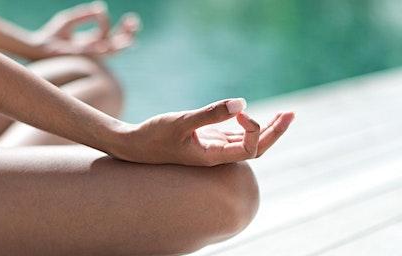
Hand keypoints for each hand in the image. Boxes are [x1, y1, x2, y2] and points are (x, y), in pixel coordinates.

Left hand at [28, 1, 139, 59]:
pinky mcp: (84, 55)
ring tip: (131, 29)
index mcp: (93, 42)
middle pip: (118, 45)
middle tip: (134, 22)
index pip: (111, 35)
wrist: (39, 47)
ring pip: (113, 50)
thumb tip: (101, 7)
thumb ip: (85, 15)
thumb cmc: (52, 35)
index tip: (103, 10)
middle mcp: (95, 50)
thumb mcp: (69, 20)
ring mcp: (91, 54)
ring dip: (123, 40)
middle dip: (128, 34)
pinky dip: (102, 34)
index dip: (113, 24)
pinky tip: (104, 26)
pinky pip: (99, 47)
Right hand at [112, 99, 294, 165]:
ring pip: (247, 142)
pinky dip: (247, 126)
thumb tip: (242, 103)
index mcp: (213, 157)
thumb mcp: (181, 122)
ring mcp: (212, 147)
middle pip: (255, 148)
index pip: (249, 149)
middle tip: (292, 114)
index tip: (239, 111)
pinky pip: (234, 136)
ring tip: (285, 114)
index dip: (254, 129)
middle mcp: (217, 155)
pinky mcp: (206, 139)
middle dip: (274, 131)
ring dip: (266, 128)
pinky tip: (252, 116)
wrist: (134, 145)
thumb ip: (210, 114)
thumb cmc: (154, 136)